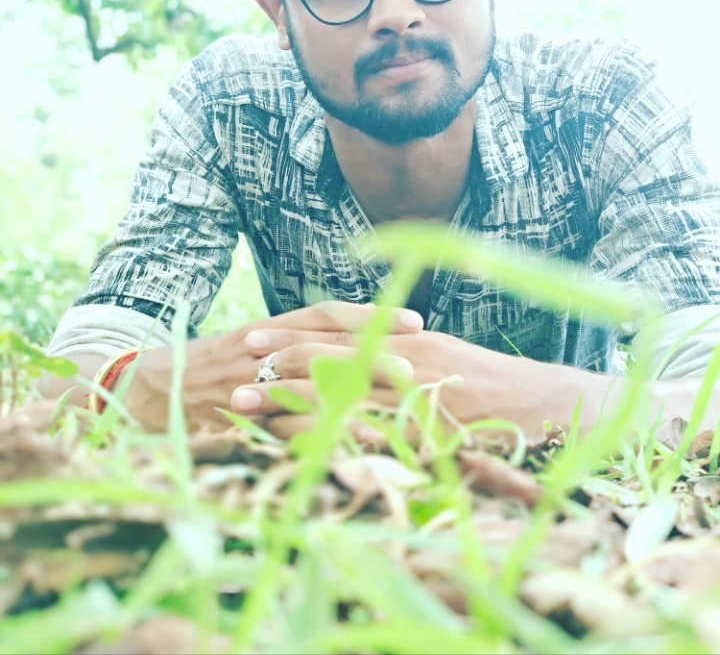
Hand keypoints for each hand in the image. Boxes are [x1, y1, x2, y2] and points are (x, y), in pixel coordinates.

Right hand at [118, 302, 423, 431]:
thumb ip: (296, 340)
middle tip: (416, 364)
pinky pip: (290, 430)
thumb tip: (354, 339)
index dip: (369, 316)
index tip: (414, 321)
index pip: (324, 315)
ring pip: (312, 389)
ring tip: (400, 404)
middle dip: (373, 356)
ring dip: (358, 397)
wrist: (150, 390)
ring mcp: (251, 388)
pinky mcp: (244, 422)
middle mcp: (262, 353)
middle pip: (325, 350)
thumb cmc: (211, 365)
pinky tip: (358, 442)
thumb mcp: (252, 343)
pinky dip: (326, 434)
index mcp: (268, 330)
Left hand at [230, 327, 614, 444]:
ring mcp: (416, 405)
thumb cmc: (493, 380)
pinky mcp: (426, 441)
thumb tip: (363, 346)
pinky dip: (330, 448)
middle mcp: (408, 366)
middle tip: (235, 381)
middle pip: (330, 369)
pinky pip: (367, 444)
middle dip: (279, 375)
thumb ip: (402, 349)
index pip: (338, 335)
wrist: (546, 407)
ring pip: (339, 405)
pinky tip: (297, 456)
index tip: (252, 338)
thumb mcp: (445, 353)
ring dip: (291, 412)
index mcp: (409, 340)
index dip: (292, 337)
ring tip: (250, 416)